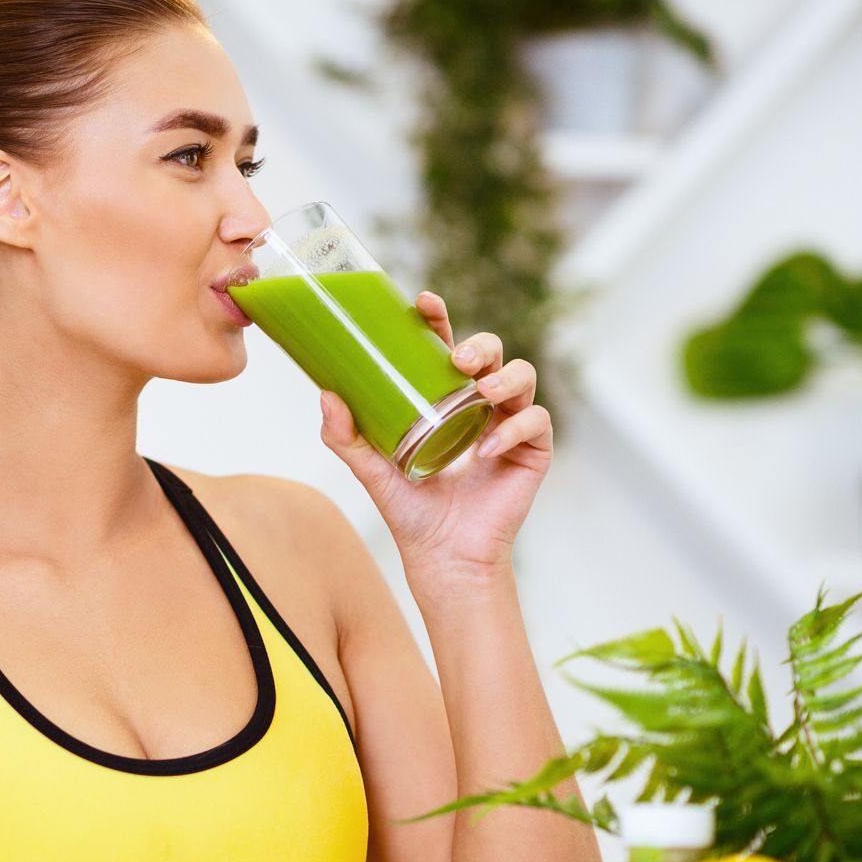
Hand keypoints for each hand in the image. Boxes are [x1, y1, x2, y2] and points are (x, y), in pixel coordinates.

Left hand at [317, 290, 551, 575]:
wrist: (441, 558)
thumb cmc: (410, 512)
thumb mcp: (371, 470)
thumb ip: (346, 437)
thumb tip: (326, 395)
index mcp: (446, 398)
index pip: (447, 346)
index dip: (439, 320)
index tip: (423, 303)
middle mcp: (481, 404)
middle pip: (492, 352)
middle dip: (480, 345)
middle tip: (458, 359)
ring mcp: (510, 425)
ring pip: (522, 377)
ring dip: (504, 379)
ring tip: (481, 395)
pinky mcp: (533, 452)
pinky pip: (535, 423)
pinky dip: (513, 430)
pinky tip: (487, 448)